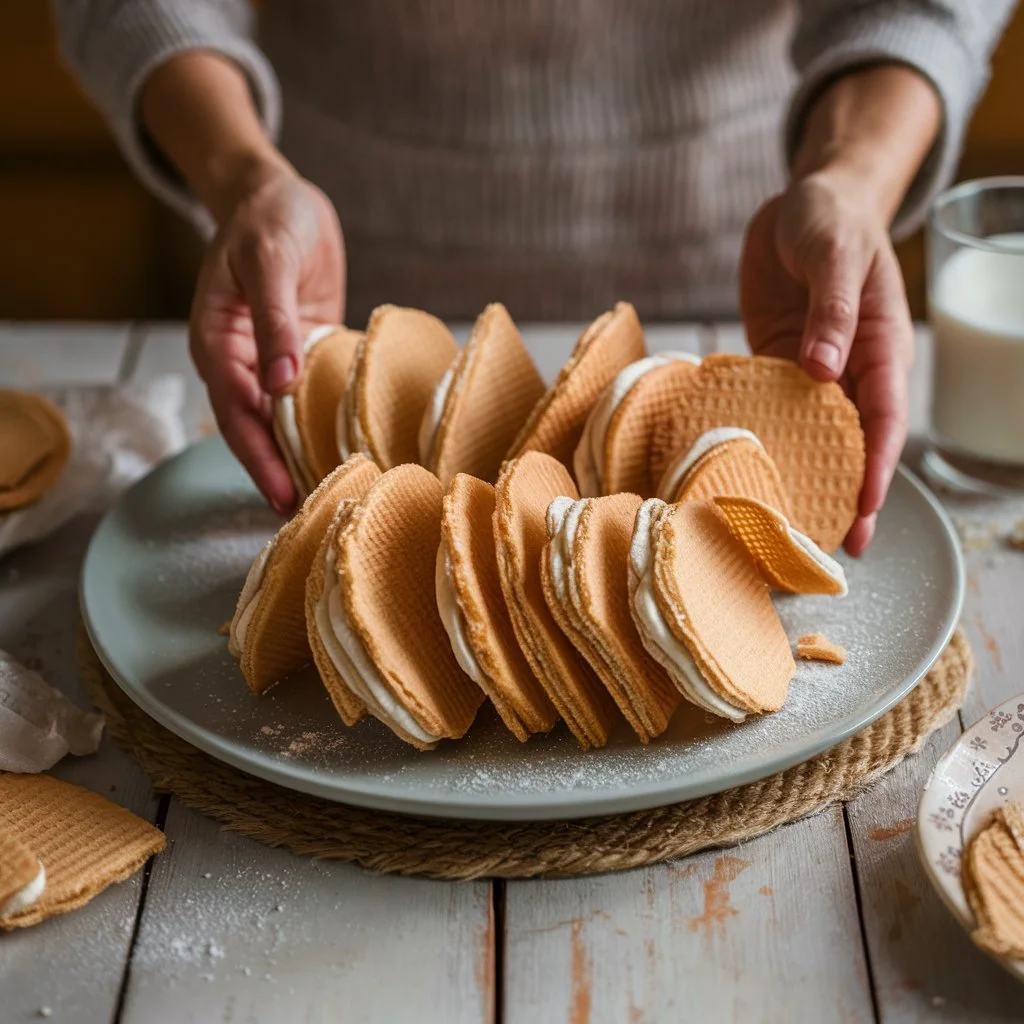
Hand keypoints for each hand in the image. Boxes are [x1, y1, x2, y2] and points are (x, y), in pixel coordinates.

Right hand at [189, 163, 344, 513]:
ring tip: (337, 494)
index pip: (236, 415)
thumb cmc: (267, 219)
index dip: (258, 458)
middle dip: (282, 470)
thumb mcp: (268, 261)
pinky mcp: (306, 355)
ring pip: (287, 421)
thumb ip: (273, 323)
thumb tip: (281, 384)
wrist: (281, 194)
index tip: (283, 494)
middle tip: (313, 513)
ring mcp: (274, 364)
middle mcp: (243, 365)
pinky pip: (315, 397)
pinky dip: (330, 422)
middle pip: (259, 430)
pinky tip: (355, 449)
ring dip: (306, 453)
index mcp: (218, 346)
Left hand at [739, 172, 913, 555]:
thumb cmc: (830, 219)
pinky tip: (745, 473)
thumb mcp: (835, 254)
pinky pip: (768, 410)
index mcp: (878, 348)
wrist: (799, 204)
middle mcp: (847, 371)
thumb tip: (824, 369)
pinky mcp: (773, 367)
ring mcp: (809, 373)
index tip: (864, 508)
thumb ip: (831, 309)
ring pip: (812, 437)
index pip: (884, 419)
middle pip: (853, 444)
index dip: (877, 467)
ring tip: (786, 525)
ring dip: (803, 478)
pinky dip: (763, 441)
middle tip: (830, 547)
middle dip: (846, 494)